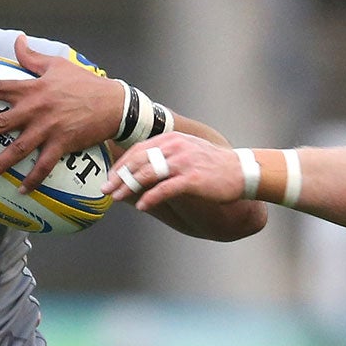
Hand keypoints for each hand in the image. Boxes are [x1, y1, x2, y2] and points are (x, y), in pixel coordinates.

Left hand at [0, 35, 126, 189]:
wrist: (113, 103)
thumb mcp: (57, 64)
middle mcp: (35, 109)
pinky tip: (22, 190)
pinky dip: (32, 180)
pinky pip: (43, 166)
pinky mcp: (61, 144)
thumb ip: (32, 56)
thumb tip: (17, 39)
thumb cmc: (85, 83)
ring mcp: (47, 128)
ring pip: (17, 149)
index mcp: (32, 88)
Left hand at [103, 131, 246, 210]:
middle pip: (139, 161)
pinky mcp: (192, 179)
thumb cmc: (211, 165)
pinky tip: (141, 206)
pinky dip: (150, 197)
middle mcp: (175, 147)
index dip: (121, 165)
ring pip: (148, 174)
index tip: (109, 178)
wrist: (240, 171)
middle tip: (105, 190)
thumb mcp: (186, 152)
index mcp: (171, 139)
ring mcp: (183, 162)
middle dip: (119, 176)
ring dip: (129, 187)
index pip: (138, 150)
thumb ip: (165, 156)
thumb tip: (142, 168)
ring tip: (117, 198)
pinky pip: (165, 189)